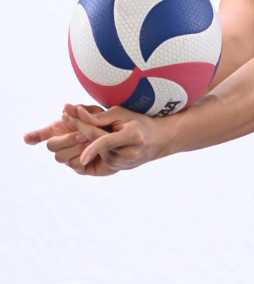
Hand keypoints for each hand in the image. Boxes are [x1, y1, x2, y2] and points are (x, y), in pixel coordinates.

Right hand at [24, 104, 117, 174]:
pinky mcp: (83, 168)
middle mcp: (64, 145)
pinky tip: (93, 152)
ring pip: (61, 157)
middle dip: (66, 139)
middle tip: (82, 135)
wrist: (124, 137)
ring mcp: (72, 157)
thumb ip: (78, 111)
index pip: (40, 135)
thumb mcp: (94, 114)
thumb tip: (63, 109)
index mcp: (61, 131)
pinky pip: (75, 166)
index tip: (28, 138)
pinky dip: (83, 158)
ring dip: (75, 148)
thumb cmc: (106, 124)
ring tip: (90, 141)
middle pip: (51, 147)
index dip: (33, 136)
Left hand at [43, 105, 169, 174]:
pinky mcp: (116, 169)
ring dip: (88, 138)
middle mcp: (129, 154)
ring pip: (94, 150)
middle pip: (95, 142)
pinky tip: (96, 139)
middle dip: (79, 129)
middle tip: (65, 115)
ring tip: (94, 127)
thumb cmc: (139, 123)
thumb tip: (76, 114)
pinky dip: (93, 146)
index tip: (65, 116)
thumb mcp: (123, 114)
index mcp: (133, 137)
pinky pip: (97, 156)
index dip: (83, 127)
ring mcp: (122, 164)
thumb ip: (99, 117)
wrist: (158, 141)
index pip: (102, 137)